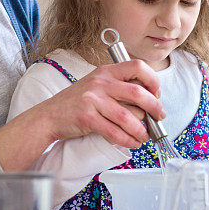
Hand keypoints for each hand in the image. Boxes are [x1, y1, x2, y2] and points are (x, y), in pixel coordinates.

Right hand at [37, 59, 163, 148]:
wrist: (49, 115)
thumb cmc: (76, 102)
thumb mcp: (96, 86)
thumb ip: (118, 87)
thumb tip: (149, 100)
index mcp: (105, 71)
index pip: (137, 67)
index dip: (152, 80)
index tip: (156, 94)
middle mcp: (100, 82)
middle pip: (137, 92)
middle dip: (154, 107)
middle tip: (159, 117)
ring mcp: (92, 100)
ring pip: (127, 116)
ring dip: (142, 129)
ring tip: (145, 136)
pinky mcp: (86, 118)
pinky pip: (114, 131)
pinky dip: (127, 139)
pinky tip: (132, 142)